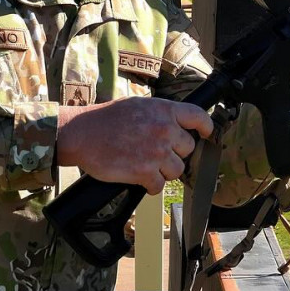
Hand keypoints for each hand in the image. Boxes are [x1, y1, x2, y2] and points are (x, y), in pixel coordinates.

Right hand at [56, 96, 213, 194]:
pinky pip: (159, 185)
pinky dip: (151, 185)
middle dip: (175, 153)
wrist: (83, 134)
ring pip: (176, 170)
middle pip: (188, 149)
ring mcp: (156, 152)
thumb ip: (160, 114)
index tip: (206, 133)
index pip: (198, 116)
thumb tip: (175, 123)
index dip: (206, 127)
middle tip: (157, 153)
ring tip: (147, 166)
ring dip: (164, 171)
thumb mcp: (139, 105)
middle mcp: (165, 130)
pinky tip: (141, 179)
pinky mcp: (145, 172)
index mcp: (164, 110)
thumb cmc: (106, 119)